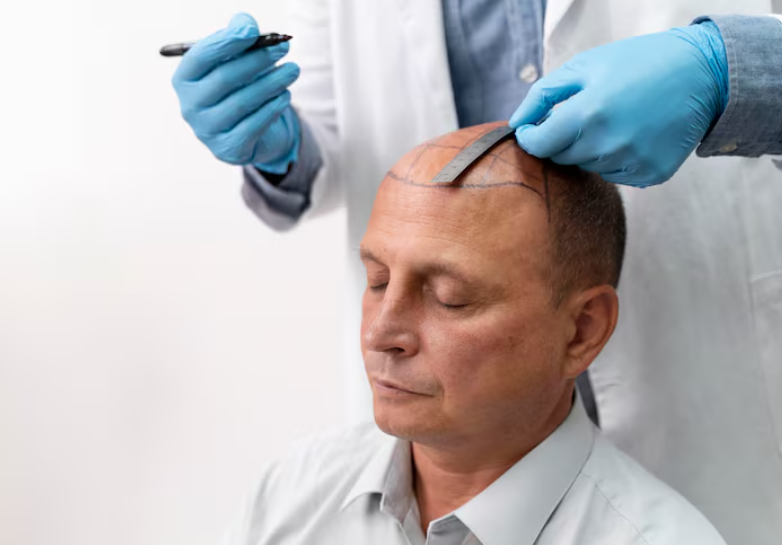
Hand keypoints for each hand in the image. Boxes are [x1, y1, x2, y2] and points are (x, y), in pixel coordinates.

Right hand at [172, 13, 300, 172]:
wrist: (243, 132)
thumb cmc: (236, 90)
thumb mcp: (234, 64)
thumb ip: (238, 43)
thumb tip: (247, 25)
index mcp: (185, 79)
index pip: (202, 56)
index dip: (227, 41)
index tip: (252, 30)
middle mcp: (190, 106)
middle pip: (225, 78)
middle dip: (257, 60)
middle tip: (283, 47)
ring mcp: (207, 130)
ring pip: (243, 102)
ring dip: (272, 83)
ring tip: (293, 70)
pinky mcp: (228, 148)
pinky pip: (254, 126)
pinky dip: (272, 108)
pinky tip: (285, 95)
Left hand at [509, 22, 728, 186]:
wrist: (703, 73)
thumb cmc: (638, 63)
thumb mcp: (585, 66)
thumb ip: (542, 95)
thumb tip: (517, 125)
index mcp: (587, 114)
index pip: (539, 146)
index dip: (531, 137)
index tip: (534, 128)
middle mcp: (607, 144)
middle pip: (562, 157)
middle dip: (563, 138)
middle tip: (585, 113)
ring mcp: (631, 163)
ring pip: (588, 167)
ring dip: (591, 148)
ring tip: (615, 119)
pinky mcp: (650, 175)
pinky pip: (615, 175)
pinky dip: (616, 158)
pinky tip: (634, 134)